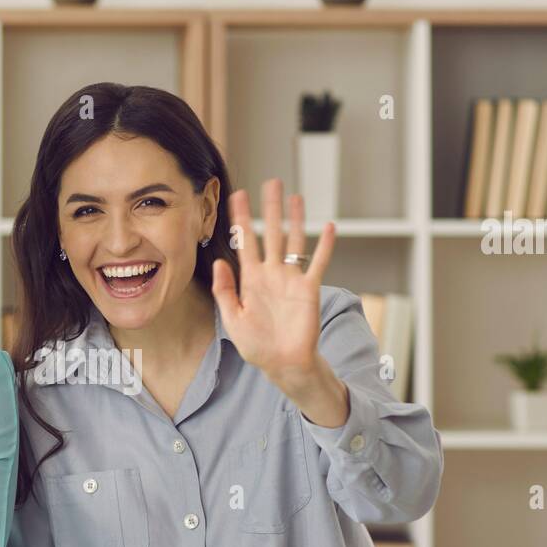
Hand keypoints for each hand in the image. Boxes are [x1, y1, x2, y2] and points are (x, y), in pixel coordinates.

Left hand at [211, 178, 336, 398]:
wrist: (282, 363)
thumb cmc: (256, 345)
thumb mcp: (232, 318)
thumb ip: (225, 291)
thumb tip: (219, 262)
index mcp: (250, 279)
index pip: (245, 241)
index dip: (241, 218)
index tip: (237, 196)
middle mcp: (272, 273)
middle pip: (271, 233)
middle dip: (270, 208)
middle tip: (271, 182)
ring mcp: (291, 279)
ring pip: (294, 241)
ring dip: (295, 219)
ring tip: (296, 196)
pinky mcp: (309, 289)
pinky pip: (318, 263)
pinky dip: (324, 246)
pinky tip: (328, 227)